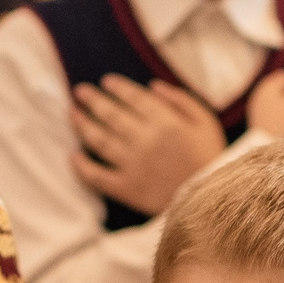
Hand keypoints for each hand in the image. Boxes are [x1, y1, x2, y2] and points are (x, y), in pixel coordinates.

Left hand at [69, 74, 227, 215]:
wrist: (211, 202)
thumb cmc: (210, 159)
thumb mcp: (206, 123)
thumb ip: (182, 100)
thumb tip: (153, 85)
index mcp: (166, 123)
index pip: (134, 98)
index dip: (118, 87)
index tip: (106, 81)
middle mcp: (145, 141)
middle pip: (112, 115)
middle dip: (93, 100)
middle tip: (80, 91)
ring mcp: (133, 165)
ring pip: (100, 140)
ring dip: (82, 125)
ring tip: (72, 114)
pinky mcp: (127, 189)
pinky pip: (97, 176)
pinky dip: (82, 166)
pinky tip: (74, 157)